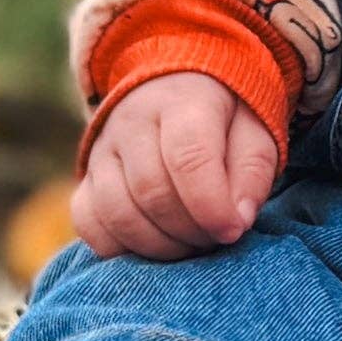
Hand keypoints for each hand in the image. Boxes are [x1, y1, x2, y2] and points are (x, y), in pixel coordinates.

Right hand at [73, 72, 277, 259]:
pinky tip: (154, 246)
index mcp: (180, 102)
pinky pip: (89, 224)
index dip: (211, 206)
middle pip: (152, 192)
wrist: (175, 91)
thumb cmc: (223, 119)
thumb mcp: (255, 131)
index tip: (233, 230)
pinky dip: (121, 249)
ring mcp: (100, 151)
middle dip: (190, 231)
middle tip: (215, 238)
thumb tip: (239, 220)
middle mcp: (131, 122)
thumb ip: (253, 171)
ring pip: (117, 213)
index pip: (188, 158)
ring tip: (190, 244)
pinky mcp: (85, 180)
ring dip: (159, 246)